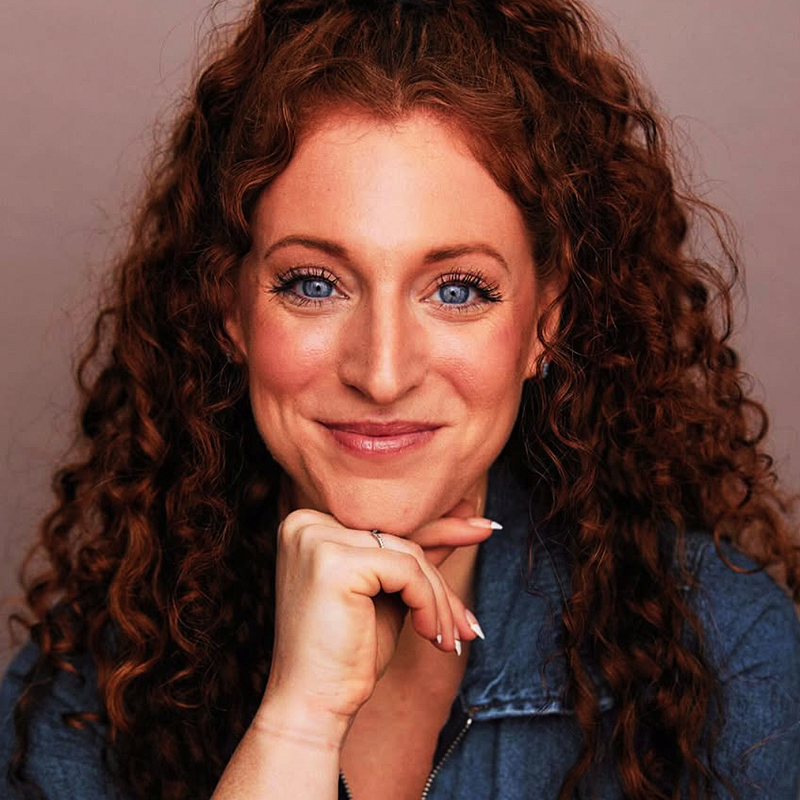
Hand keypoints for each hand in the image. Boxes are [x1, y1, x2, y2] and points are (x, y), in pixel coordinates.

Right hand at [256, 501, 495, 742]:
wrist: (313, 705)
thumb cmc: (348, 653)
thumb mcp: (388, 594)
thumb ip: (415, 556)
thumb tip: (468, 515)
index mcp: (309, 523)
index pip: (387, 527)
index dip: (439, 538)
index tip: (485, 528)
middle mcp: (306, 523)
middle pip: (399, 540)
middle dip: (440, 584)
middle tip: (468, 624)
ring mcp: (316, 539)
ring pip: (408, 555)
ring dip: (438, 600)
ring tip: (449, 638)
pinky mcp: (334, 561)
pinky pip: (406, 570)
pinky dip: (428, 603)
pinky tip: (430, 634)